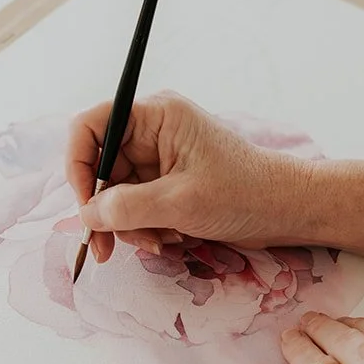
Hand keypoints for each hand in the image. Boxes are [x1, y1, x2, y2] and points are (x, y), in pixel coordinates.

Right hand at [67, 94, 309, 263]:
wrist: (285, 210)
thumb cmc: (244, 193)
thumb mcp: (179, 203)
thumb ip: (127, 208)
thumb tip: (87, 215)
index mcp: (156, 115)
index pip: (91, 125)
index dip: (78, 164)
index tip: (85, 204)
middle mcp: (152, 132)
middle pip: (99, 168)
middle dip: (105, 210)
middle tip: (107, 248)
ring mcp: (158, 159)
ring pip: (115, 194)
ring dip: (128, 225)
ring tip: (158, 242)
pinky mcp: (166, 184)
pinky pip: (134, 207)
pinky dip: (143, 227)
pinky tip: (169, 239)